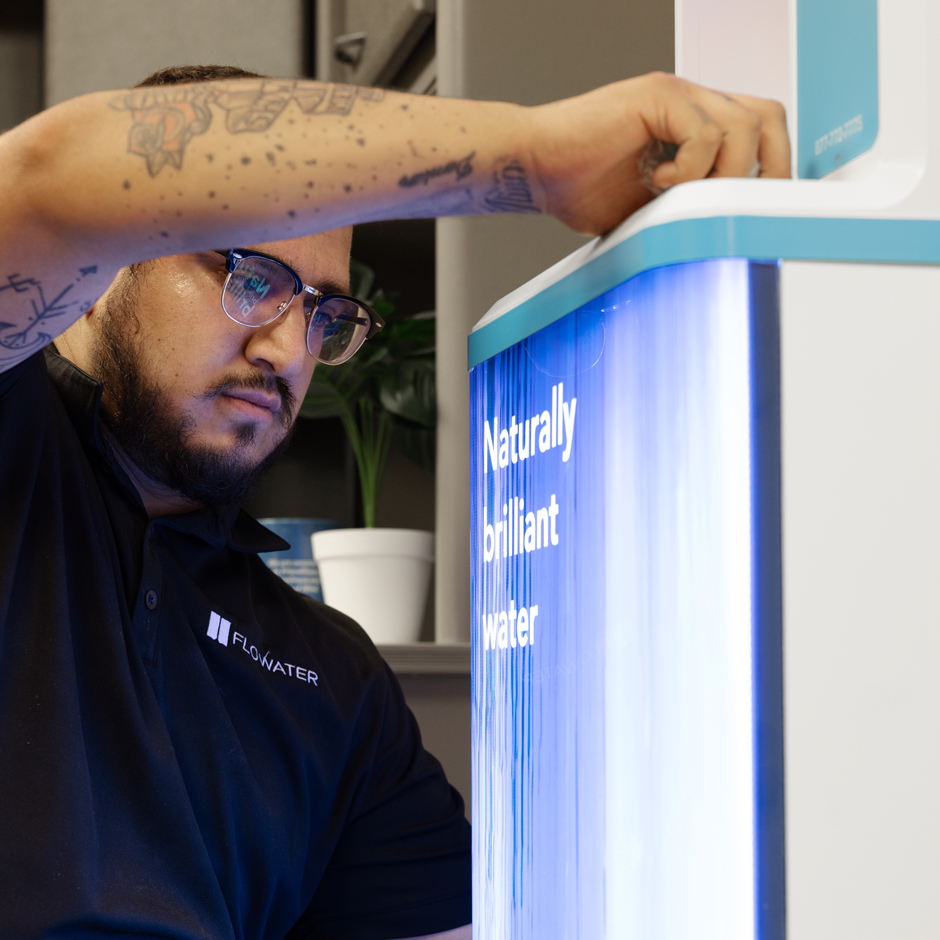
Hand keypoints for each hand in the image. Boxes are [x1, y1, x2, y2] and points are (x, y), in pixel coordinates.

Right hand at [526, 72, 790, 235]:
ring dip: (721, 174)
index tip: (755, 211)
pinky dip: (689, 169)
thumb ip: (686, 211)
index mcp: (691, 126)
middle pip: (768, 118)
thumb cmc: (574, 186)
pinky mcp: (656, 97)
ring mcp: (675, 96)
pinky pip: (705, 133)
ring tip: (680, 195)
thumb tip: (720, 242)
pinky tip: (657, 183)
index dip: (768, 169)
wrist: (531, 167)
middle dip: (768, 167)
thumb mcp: (646, 211)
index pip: (759, 133)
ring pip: (743, 127)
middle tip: (740, 205)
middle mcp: (690, 103)